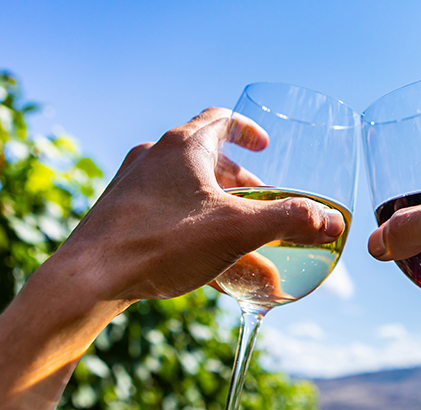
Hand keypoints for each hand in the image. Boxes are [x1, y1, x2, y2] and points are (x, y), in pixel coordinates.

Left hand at [49, 107, 344, 303]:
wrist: (88, 279)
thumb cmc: (161, 244)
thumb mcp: (237, 231)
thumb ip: (290, 222)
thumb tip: (333, 222)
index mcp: (183, 147)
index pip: (221, 120)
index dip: (248, 131)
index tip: (266, 147)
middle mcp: (154, 157)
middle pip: (206, 158)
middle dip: (240, 182)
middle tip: (261, 204)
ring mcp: (132, 186)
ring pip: (186, 189)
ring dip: (218, 208)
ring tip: (240, 238)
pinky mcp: (119, 215)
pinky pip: (166, 213)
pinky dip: (193, 228)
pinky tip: (207, 264)